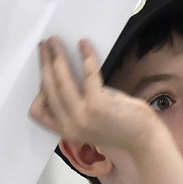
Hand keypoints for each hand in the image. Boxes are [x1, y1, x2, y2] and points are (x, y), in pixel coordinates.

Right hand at [28, 37, 164, 155]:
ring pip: (61, 79)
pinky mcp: (98, 104)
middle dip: (44, 63)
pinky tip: (84, 44)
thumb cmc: (120, 129)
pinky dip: (86, 55)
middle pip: (48, 88)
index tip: (44, 69)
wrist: (143, 141)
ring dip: (56, 56)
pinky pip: (88, 73)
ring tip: (55, 41)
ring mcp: (83, 115)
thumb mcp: (90, 123)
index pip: (38, 110)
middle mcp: (70, 125)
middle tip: (45, 45)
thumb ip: (74, 108)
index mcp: (66, 131)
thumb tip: (65, 76)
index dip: (39, 88)